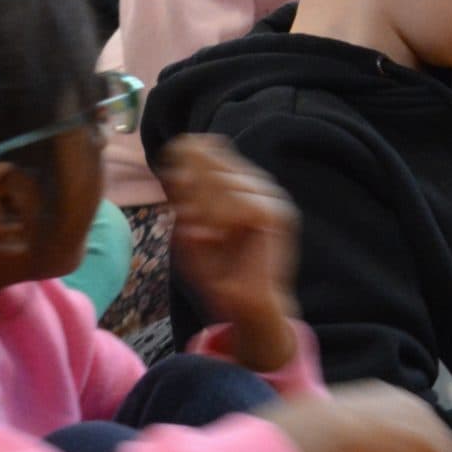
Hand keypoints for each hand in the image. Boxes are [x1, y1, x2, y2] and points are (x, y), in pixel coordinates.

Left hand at [161, 136, 299, 368]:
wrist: (244, 304)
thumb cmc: (217, 270)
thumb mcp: (189, 231)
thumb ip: (184, 202)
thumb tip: (177, 172)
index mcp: (240, 189)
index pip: (218, 157)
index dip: (196, 152)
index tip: (173, 147)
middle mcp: (260, 190)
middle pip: (224, 165)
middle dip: (199, 178)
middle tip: (184, 207)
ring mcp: (272, 201)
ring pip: (231, 183)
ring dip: (209, 205)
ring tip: (205, 235)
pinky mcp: (278, 217)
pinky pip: (244, 203)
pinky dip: (225, 218)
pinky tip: (216, 236)